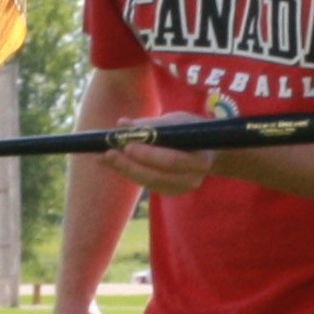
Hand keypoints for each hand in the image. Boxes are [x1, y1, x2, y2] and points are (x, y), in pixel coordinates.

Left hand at [100, 112, 216, 196]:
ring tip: (102, 157)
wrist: (210, 151)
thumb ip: (153, 124)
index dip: (149, 155)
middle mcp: (192, 179)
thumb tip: (122, 124)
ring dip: (124, 169)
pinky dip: (128, 172)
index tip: (127, 145)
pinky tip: (111, 163)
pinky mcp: (169, 191)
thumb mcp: (178, 121)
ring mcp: (180, 188)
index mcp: (200, 160)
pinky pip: (146, 183)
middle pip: (156, 176)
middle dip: (130, 165)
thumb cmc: (193, 130)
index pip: (172, 161)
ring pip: (148, 182)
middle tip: (108, 154)